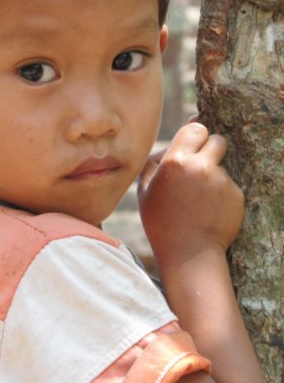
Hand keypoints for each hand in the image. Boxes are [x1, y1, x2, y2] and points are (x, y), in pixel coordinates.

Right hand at [137, 123, 243, 265]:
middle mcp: (201, 167)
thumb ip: (157, 159)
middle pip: (217, 140)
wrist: (188, 253)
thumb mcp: (145, 189)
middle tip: (200, 167)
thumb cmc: (161, 220)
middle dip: (210, 149)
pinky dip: (222, 194)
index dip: (195, 136)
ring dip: (214, 174)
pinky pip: (230, 185)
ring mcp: (222, 181)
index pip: (196, 128)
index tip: (192, 146)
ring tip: (200, 199)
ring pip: (222, 165)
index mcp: (176, 161)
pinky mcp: (237, 195)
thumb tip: (175, 139)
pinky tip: (209, 211)